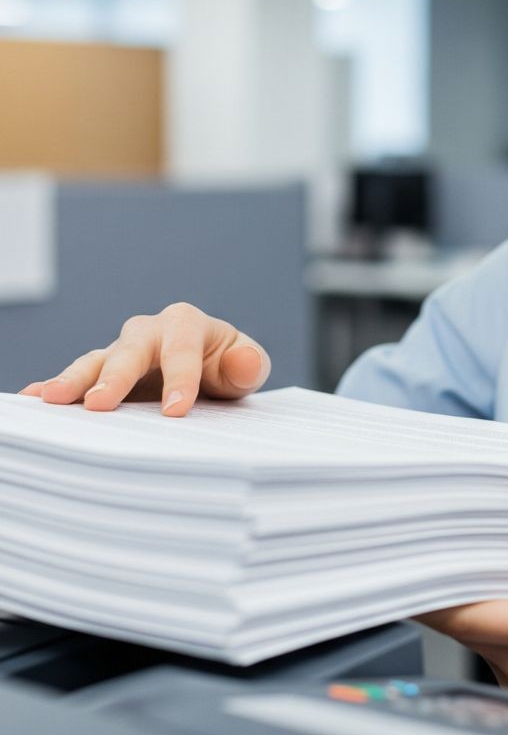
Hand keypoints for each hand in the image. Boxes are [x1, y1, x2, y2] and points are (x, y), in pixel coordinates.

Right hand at [18, 302, 269, 417]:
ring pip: (95, 362)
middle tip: (98, 403)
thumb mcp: (245, 366)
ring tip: (50, 398)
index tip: (176, 411)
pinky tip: (33, 398)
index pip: (181, 351)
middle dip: (115, 376)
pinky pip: (79, 378)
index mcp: (185, 323)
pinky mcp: (103, 374)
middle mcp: (148, 332)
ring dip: (73, 380)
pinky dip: (56, 387)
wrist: (208, 372)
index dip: (180, 380)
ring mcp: (121, 352)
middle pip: (130, 350)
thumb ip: (248, 364)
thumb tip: (245, 361)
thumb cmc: (227, 367)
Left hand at [420, 468, 507, 709]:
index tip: (411, 540)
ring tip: (473, 538)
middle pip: (455, 617)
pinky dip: (488, 602)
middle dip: (444, 571)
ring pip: (470, 626)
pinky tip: (505, 570)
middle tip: (438, 522)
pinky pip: (489, 635)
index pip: (456, 613)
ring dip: (467, 585)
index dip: (426, 578)